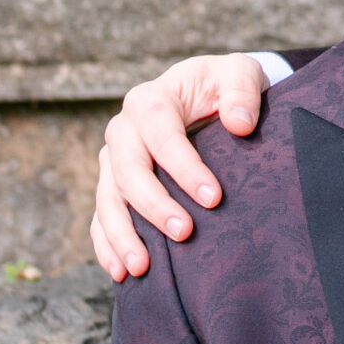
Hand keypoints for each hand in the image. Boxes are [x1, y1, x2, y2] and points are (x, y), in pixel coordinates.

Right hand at [89, 55, 269, 280]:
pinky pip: (100, 219)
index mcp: (150, 99)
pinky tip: (121, 271)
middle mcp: (123, 129)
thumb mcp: (240, 73)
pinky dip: (107, 245)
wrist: (206, 96)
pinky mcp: (111, 187)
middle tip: (184, 232)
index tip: (213, 197)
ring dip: (122, 234)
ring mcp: (113, 161)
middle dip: (153, 205)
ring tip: (142, 266)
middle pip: (127, 170)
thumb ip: (243, 90)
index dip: (184, 167)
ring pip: (107, 199)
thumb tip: (240, 124)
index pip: (161, 134)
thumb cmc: (223, 86)